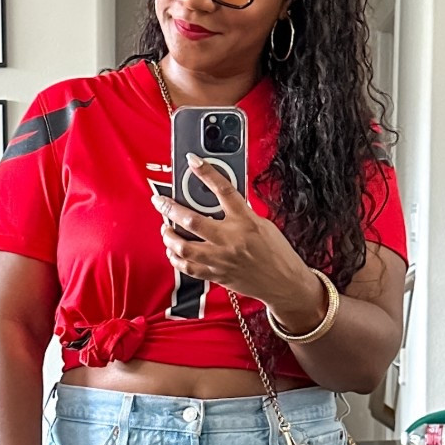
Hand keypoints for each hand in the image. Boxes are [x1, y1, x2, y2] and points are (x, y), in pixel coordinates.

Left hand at [152, 165, 323, 325]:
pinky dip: (176, 259)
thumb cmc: (277, 253)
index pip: (224, 190)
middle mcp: (231, 239)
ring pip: (184, 247)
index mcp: (246, 221)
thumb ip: (241, 213)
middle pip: (192, 220)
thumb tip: (220, 202)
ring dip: (169, 236)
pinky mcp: (217, 275)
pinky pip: (189, 268)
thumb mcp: (262, 224)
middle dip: (170, 208)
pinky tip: (173, 251)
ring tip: (165, 229)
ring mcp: (222, 259)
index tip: (192, 161)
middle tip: (160, 201)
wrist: (284, 283)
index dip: (207, 173)